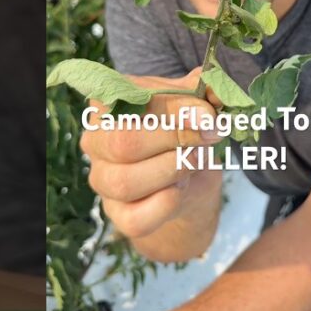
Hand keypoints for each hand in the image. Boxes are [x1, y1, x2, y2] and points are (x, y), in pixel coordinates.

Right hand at [80, 67, 223, 240]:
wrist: (189, 175)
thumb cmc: (183, 130)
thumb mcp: (192, 104)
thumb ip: (203, 93)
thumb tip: (215, 92)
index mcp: (106, 105)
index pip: (131, 104)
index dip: (173, 110)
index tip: (209, 116)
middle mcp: (95, 142)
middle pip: (123, 143)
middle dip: (174, 139)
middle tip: (209, 135)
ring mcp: (102, 180)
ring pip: (125, 183)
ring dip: (172, 170)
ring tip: (195, 159)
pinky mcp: (116, 214)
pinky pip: (135, 218)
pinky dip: (165, 205)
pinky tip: (181, 189)